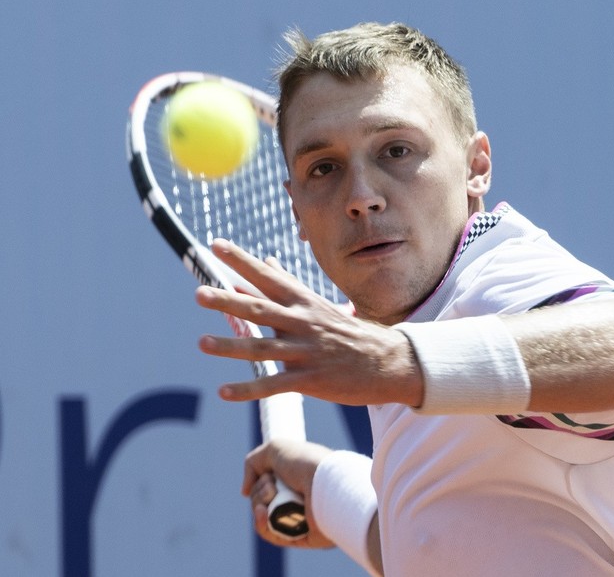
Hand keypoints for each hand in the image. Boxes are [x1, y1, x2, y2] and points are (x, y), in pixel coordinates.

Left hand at [195, 238, 422, 406]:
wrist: (388, 363)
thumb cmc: (349, 332)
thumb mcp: (319, 304)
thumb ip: (287, 284)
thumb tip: (265, 259)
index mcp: (304, 303)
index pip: (268, 277)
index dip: (242, 261)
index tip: (217, 245)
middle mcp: (303, 323)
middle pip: (260, 310)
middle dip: (228, 302)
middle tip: (200, 294)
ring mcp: (306, 352)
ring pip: (263, 348)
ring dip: (231, 347)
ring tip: (202, 343)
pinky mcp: (311, 380)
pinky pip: (274, 385)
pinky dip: (248, 389)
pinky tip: (223, 392)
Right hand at [243, 439, 333, 547]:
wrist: (325, 483)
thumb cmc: (305, 463)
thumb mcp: (275, 449)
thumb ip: (254, 463)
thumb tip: (245, 491)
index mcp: (299, 478)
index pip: (270, 484)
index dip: (262, 481)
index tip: (267, 474)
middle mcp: (301, 497)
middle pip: (264, 501)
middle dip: (259, 492)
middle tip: (272, 485)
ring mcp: (301, 517)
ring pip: (265, 518)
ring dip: (259, 507)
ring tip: (270, 498)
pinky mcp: (301, 537)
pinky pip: (273, 535)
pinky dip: (262, 524)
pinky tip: (262, 514)